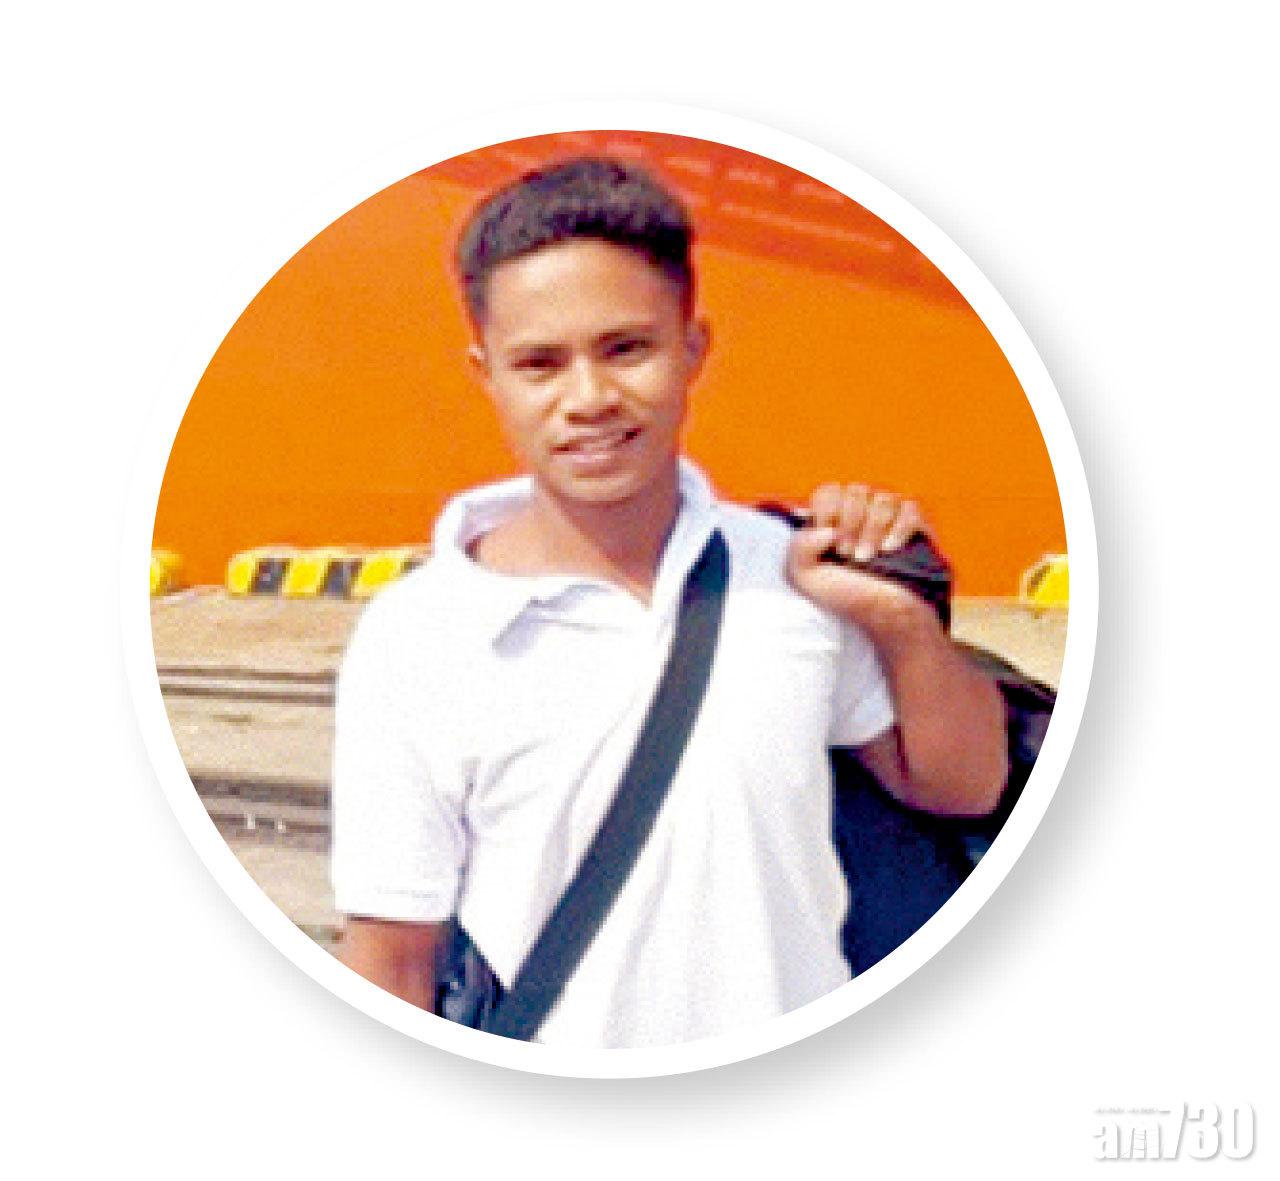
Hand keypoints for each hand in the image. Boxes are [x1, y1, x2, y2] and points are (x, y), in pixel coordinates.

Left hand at [786, 483, 935, 633]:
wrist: (889, 618)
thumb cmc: (847, 598)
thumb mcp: (805, 578)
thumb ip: (798, 548)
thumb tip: (827, 529)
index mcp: (834, 520)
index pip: (829, 491)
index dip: (827, 511)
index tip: (829, 542)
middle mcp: (862, 514)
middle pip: (856, 490)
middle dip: (850, 524)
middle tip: (848, 555)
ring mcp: (891, 518)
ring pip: (884, 498)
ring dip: (872, 529)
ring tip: (867, 558)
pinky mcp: (918, 526)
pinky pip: (910, 508)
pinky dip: (898, 528)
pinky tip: (890, 550)